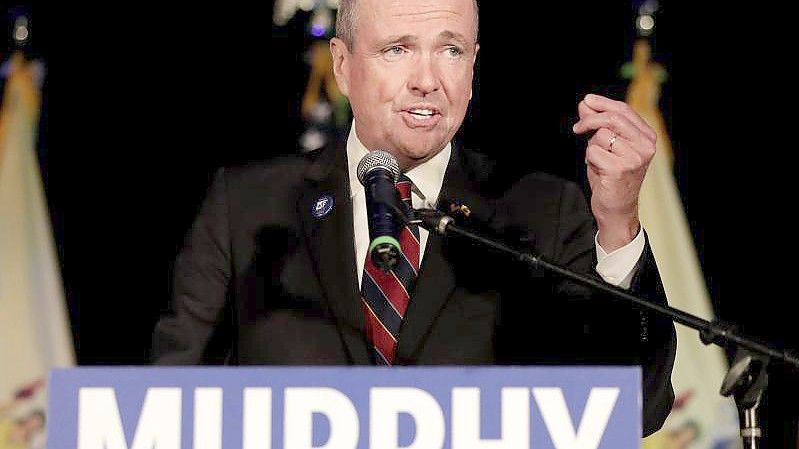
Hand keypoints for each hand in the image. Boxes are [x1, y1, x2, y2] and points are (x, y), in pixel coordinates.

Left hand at [573, 94, 656, 251]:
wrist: (616, 208)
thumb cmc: (610, 175)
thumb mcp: (605, 146)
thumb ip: (598, 125)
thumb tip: (585, 104)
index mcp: (647, 137)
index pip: (624, 111)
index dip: (602, 104)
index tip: (586, 101)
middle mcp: (646, 146)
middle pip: (613, 118)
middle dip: (590, 120)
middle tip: (577, 128)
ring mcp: (635, 158)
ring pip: (601, 136)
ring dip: (592, 146)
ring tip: (599, 161)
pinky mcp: (620, 169)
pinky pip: (593, 152)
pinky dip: (590, 160)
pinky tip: (599, 171)